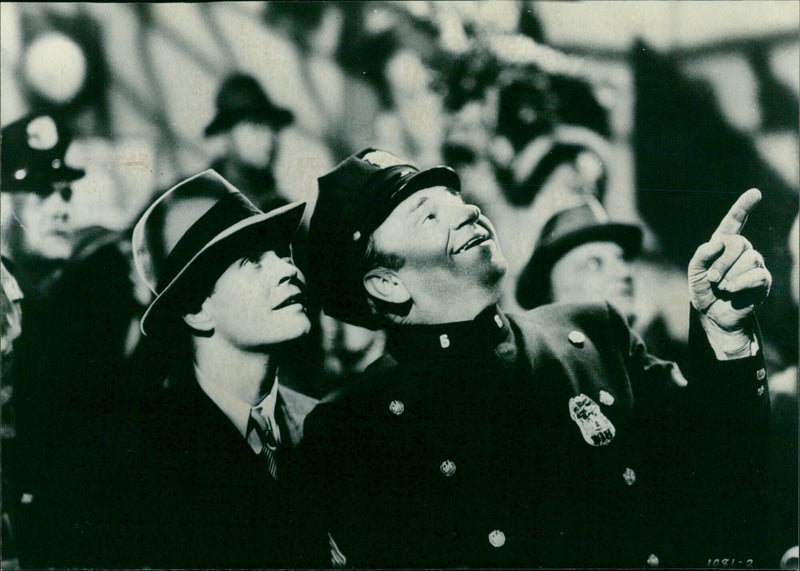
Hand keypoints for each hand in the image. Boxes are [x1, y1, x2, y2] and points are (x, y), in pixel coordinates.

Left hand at [688, 188, 771, 330]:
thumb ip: (701, 254)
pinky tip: (731, 290)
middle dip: (721, 262)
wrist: (713, 314)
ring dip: (729, 275)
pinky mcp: (762, 280)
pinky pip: (757, 274)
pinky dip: (740, 283)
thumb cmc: (703, 289)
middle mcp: (741, 250)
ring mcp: (754, 263)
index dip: (744, 206)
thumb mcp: (694, 271)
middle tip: (712, 279)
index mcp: (723, 243)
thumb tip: (718, 243)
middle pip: (738, 243)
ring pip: (749, 258)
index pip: (735, 221)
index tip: (755, 193)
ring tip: (722, 287)